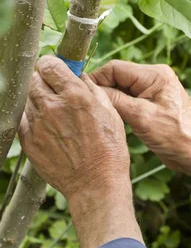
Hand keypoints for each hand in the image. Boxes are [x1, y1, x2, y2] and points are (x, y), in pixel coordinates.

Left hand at [19, 56, 130, 203]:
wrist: (95, 184)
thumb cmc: (109, 149)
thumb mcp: (110, 112)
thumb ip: (91, 88)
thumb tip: (80, 74)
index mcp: (74, 95)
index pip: (48, 64)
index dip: (52, 64)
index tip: (56, 70)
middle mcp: (52, 106)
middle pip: (34, 79)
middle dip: (44, 80)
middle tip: (55, 90)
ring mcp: (37, 124)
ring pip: (27, 98)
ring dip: (38, 99)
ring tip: (54, 112)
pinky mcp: (28, 141)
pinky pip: (23, 119)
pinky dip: (32, 118)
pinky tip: (48, 127)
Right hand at [90, 60, 190, 186]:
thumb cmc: (176, 136)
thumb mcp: (141, 118)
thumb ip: (115, 100)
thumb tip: (90, 89)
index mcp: (155, 74)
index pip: (115, 68)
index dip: (96, 79)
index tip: (80, 94)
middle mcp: (154, 77)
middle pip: (117, 76)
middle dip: (102, 90)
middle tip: (85, 107)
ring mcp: (153, 90)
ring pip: (121, 89)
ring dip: (109, 100)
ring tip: (96, 114)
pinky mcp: (152, 103)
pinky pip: (128, 99)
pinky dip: (118, 107)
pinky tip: (110, 119)